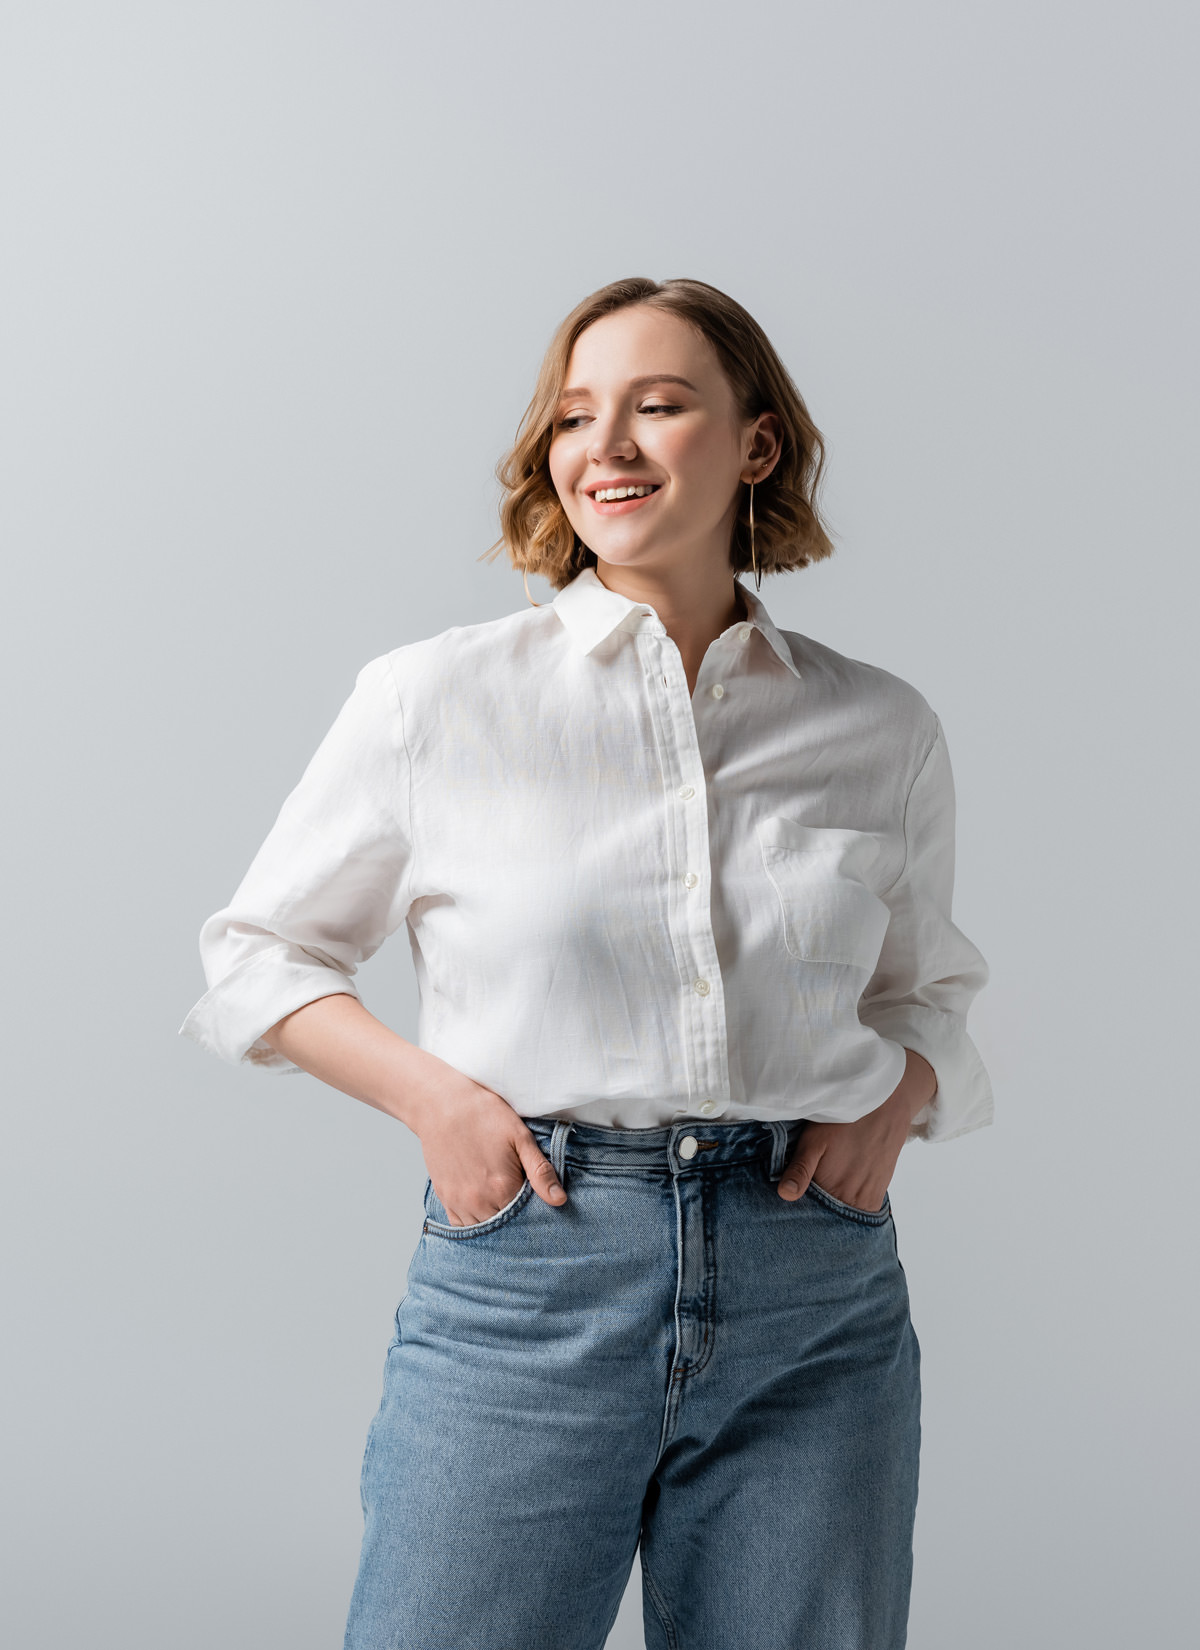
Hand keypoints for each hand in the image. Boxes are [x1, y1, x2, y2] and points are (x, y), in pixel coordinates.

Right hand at [410, 1061, 566, 1226]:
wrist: (443, 1105)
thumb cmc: (484, 1115)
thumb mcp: (520, 1137)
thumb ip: (540, 1172)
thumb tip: (559, 1200)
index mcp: (502, 1188)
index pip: (528, 1218)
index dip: (537, 1211)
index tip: (538, 1198)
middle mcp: (479, 1201)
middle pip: (506, 1226)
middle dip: (517, 1218)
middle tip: (520, 1195)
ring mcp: (459, 1202)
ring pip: (484, 1229)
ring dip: (496, 1221)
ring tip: (502, 1199)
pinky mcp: (445, 1198)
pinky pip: (462, 1226)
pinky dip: (475, 1223)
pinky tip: (484, 1206)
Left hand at [778, 1049, 935, 1212]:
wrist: (885, 1109)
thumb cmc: (843, 1122)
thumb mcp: (814, 1140)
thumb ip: (800, 1169)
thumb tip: (785, 1195)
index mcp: (829, 1188)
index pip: (808, 1211)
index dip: (798, 1206)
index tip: (793, 1199)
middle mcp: (849, 1200)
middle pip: (826, 1216)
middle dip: (815, 1210)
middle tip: (809, 1192)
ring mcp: (865, 1199)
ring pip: (843, 1215)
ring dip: (833, 1208)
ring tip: (826, 1189)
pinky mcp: (877, 1195)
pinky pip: (860, 1211)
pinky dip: (849, 1207)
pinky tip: (841, 1191)